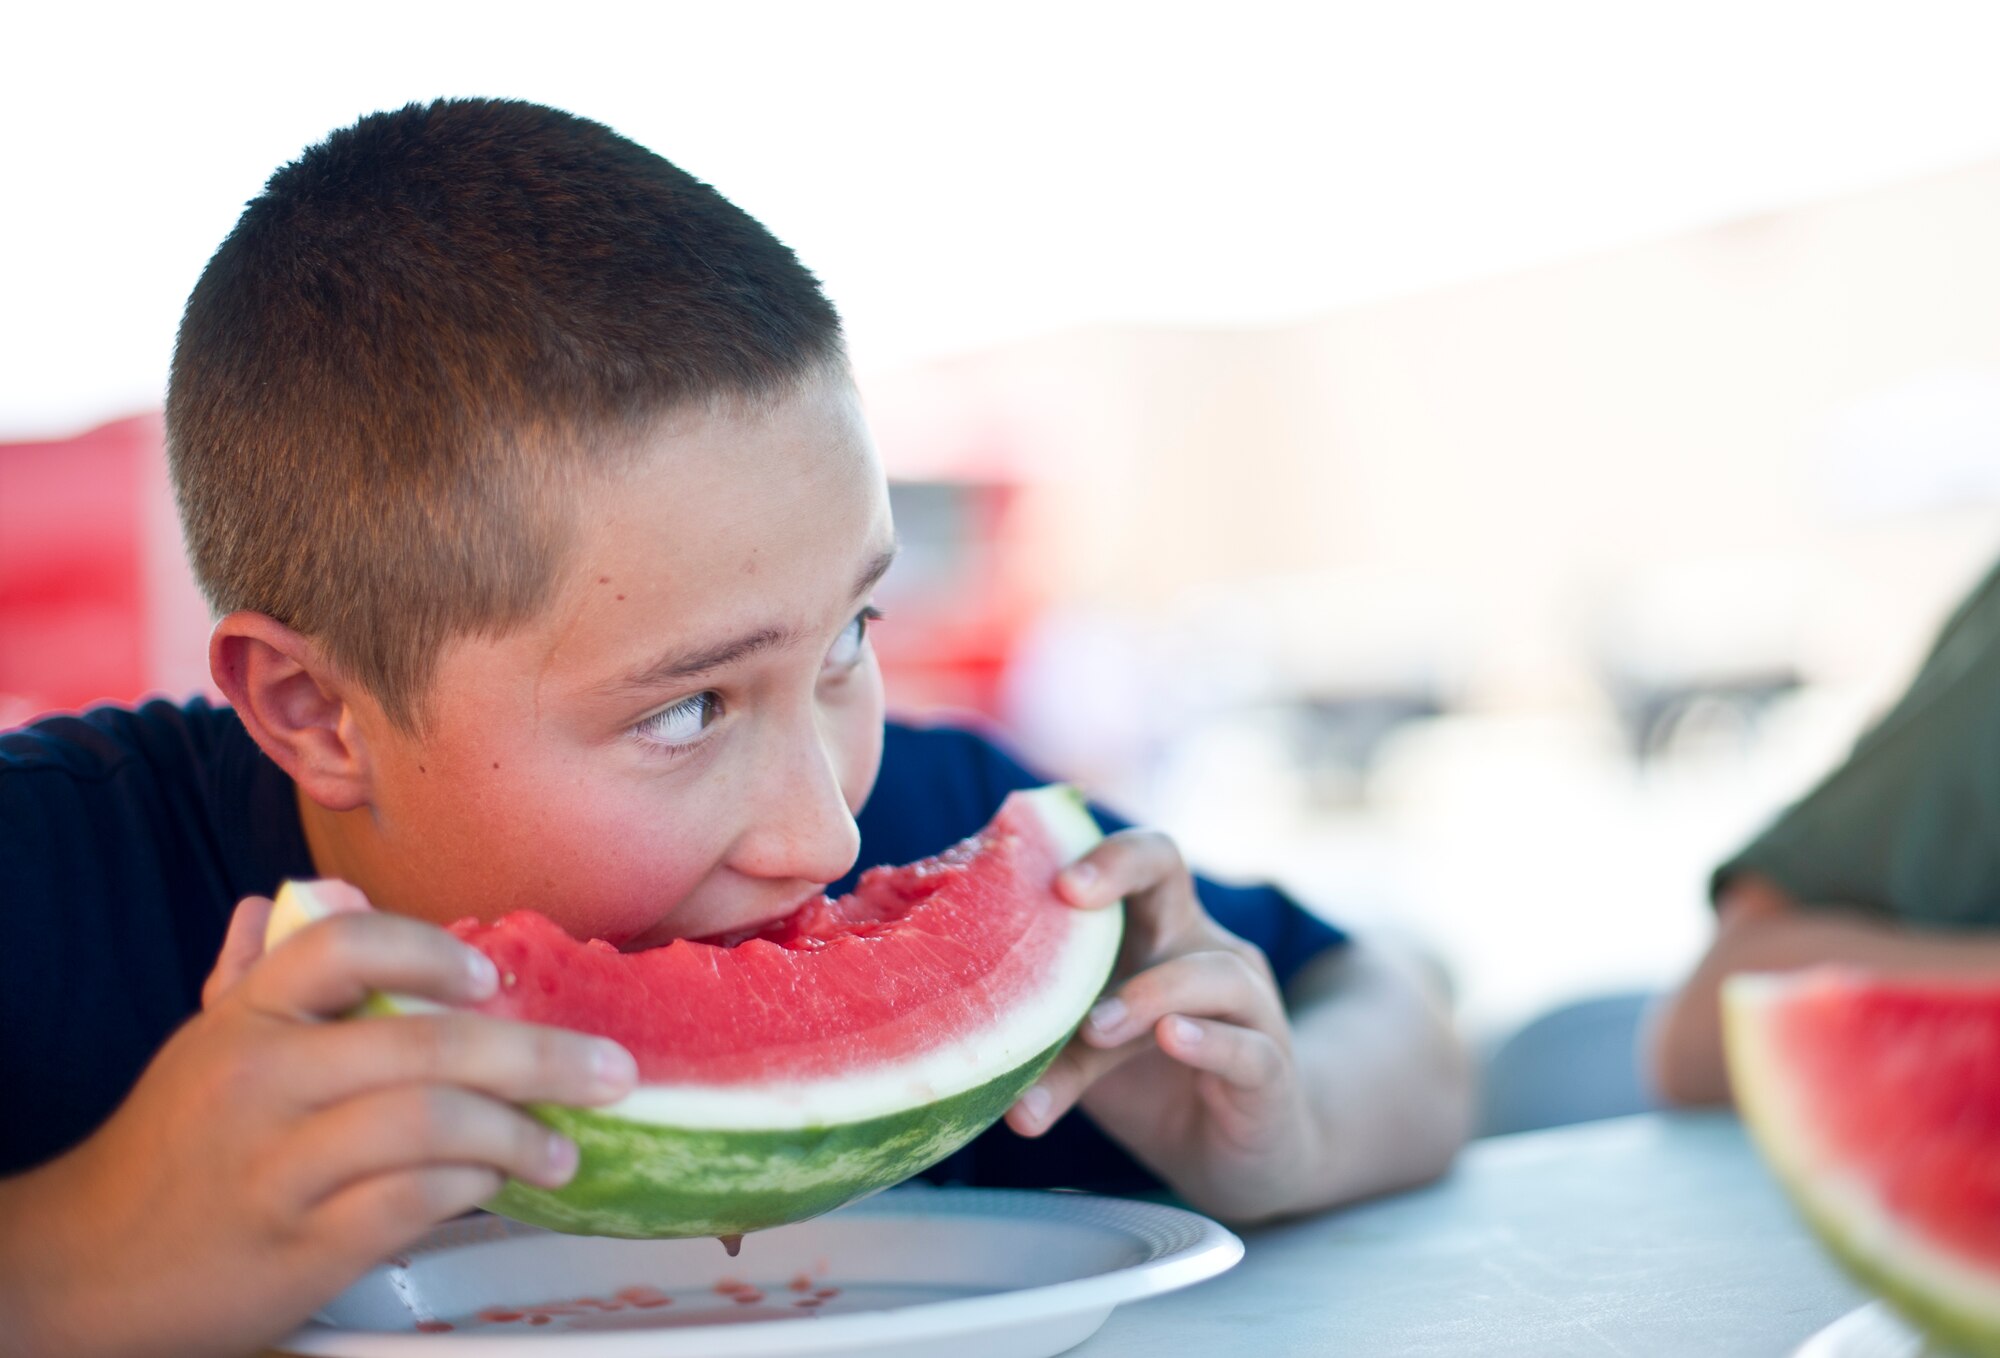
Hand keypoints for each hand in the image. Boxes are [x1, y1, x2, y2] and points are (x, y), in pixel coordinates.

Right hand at [0, 887, 636, 1357]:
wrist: (88, 1268)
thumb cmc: (172, 1146)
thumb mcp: (206, 1045)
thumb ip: (263, 971)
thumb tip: (308, 897)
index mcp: (246, 1018)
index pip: (343, 947)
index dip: (430, 953)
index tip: (493, 977)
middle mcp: (263, 1080)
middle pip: (424, 1045)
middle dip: (538, 1055)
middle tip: (610, 1069)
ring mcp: (281, 1166)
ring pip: (430, 1125)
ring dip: (520, 1134)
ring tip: (566, 1146)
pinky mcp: (302, 1245)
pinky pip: (414, 1202)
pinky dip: (473, 1188)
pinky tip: (502, 1186)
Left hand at [1004, 830, 1321, 1223]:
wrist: (1236, 1155)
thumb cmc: (1149, 1082)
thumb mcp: (1085, 1056)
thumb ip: (1038, 1042)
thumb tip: (948, 1050)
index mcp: (1152, 931)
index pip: (1129, 860)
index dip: (1093, 853)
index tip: (1044, 873)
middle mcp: (1200, 948)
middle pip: (1170, 869)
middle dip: (1120, 866)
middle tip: (1068, 894)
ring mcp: (1246, 1005)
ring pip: (1210, 972)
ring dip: (1148, 993)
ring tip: (1094, 1028)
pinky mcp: (1270, 1069)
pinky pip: (1247, 1044)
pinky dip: (1209, 1040)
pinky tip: (1173, 1039)